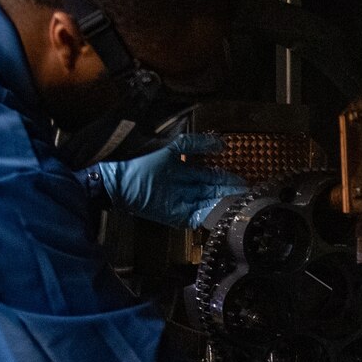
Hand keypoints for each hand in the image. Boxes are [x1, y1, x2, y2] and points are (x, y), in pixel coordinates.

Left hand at [92, 134, 246, 228]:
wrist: (114, 178)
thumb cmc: (137, 158)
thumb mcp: (169, 146)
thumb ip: (194, 144)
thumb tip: (221, 144)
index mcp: (181, 169)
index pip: (209, 175)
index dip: (225, 178)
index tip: (243, 180)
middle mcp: (183, 187)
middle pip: (211, 191)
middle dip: (229, 192)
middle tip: (248, 194)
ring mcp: (179, 202)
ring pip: (207, 204)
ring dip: (223, 204)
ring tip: (240, 203)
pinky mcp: (174, 216)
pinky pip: (197, 217)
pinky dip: (210, 215)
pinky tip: (223, 212)